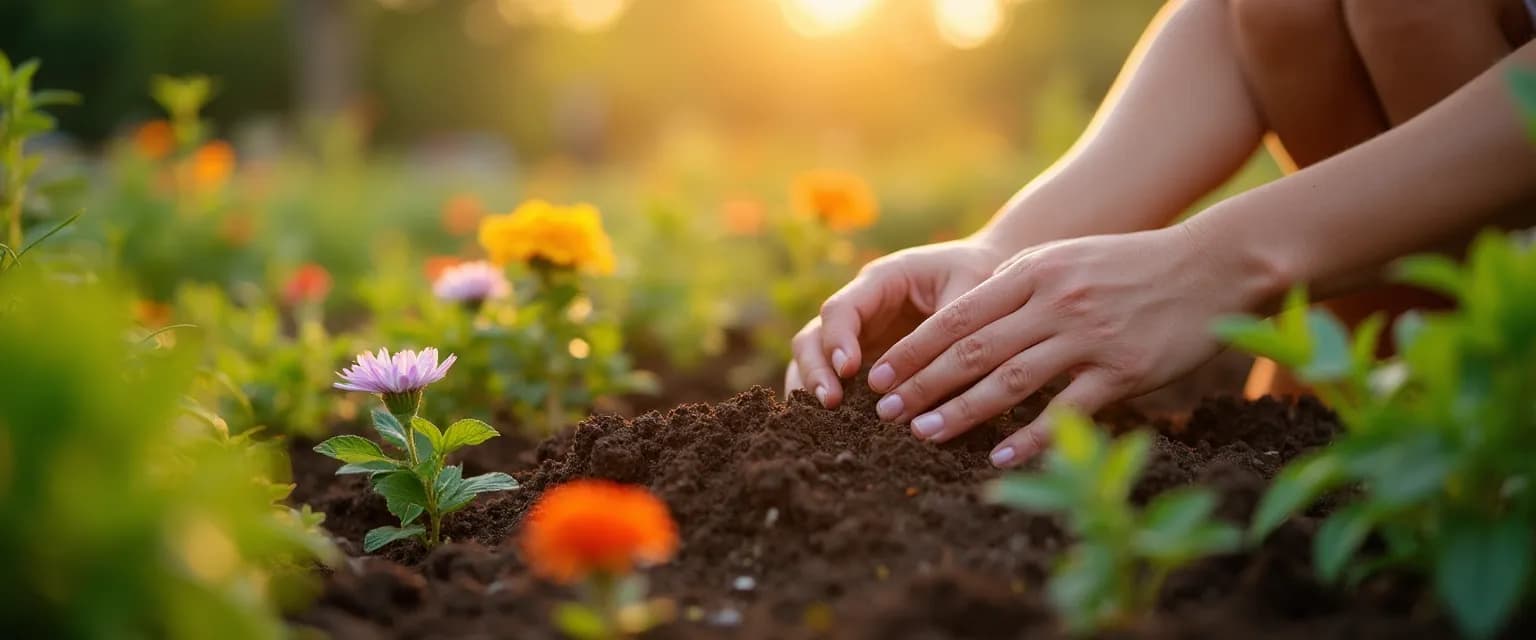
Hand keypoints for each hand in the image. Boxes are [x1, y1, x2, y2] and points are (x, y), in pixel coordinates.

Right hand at [786, 238, 1008, 407]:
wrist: (990, 276)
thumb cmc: (980, 275)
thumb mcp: (971, 289)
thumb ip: (951, 328)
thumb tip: (941, 375)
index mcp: (880, 281)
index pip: (841, 309)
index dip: (837, 340)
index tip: (849, 370)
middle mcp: (861, 309)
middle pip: (814, 337)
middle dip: (816, 369)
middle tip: (830, 402)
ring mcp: (860, 337)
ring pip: (816, 361)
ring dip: (817, 388)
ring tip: (830, 417)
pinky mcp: (869, 362)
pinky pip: (839, 382)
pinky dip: (834, 400)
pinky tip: (843, 426)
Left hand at [866, 224, 1279, 467]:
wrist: (1210, 267)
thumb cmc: (1128, 266)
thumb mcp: (1064, 260)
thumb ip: (1017, 286)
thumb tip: (960, 322)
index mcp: (1034, 271)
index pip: (958, 315)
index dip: (914, 348)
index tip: (879, 375)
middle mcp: (1055, 301)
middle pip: (973, 349)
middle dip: (922, 383)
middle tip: (885, 411)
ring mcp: (1088, 336)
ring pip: (1010, 380)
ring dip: (961, 411)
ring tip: (924, 433)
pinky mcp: (1122, 370)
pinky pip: (1065, 410)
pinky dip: (1027, 437)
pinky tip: (996, 457)